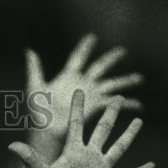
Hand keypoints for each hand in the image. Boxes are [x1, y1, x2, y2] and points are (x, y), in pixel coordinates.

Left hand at [8, 90, 153, 167]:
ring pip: (119, 148)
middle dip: (110, 114)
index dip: (78, 108)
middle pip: (103, 130)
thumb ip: (30, 159)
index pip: (77, 125)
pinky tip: (152, 165)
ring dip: (129, 134)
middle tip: (117, 98)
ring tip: (138, 120)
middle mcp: (89, 157)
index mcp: (73, 152)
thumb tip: (11, 145)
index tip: (80, 90)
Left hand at [27, 34, 142, 141]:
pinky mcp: (97, 106)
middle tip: (122, 51)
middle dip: (111, 59)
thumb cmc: (38, 112)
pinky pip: (115, 102)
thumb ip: (34, 68)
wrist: (47, 129)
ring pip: (112, 83)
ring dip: (126, 80)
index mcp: (68, 77)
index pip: (78, 58)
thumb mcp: (35, 87)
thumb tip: (28, 50)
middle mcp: (82, 84)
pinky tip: (138, 105)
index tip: (91, 37)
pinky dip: (127, 103)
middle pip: (100, 67)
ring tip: (139, 78)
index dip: (84, 48)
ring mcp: (91, 95)